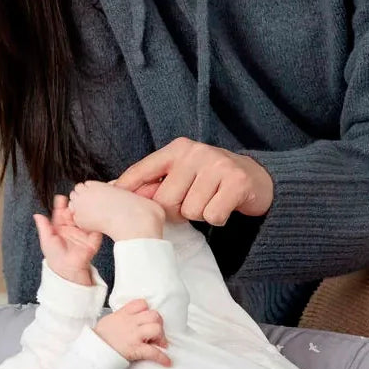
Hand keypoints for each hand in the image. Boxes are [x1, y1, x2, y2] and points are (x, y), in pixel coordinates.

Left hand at [33, 195, 101, 285]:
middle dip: (74, 204)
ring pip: (85, 216)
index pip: (62, 212)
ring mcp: (83, 231)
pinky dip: (94, 219)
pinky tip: (92, 214)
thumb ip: (43, 226)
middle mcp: (73, 227)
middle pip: (74, 211)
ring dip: (84, 210)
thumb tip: (37, 215)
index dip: (61, 205)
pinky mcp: (93, 237)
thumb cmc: (55, 257)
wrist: (67, 269)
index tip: (61, 198)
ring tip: (81, 205)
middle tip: (73, 199)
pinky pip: (96, 225)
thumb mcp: (47, 240)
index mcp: (61, 227)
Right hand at [94, 299, 171, 366]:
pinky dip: (162, 358)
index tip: (147, 319)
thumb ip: (121, 317)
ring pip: (156, 328)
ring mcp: (133, 336)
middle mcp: (130, 323)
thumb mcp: (108, 321)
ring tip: (160, 344)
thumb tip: (129, 317)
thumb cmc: (99, 338)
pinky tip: (167, 362)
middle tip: (157, 334)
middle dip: (159, 323)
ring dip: (161, 337)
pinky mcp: (135, 349)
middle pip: (153, 315)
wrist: (92, 352)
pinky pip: (153, 352)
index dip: (148, 310)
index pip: (141, 303)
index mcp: (123, 315)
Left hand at [110, 138, 273, 224]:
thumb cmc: (212, 179)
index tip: (110, 196)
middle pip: (166, 200)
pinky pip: (212, 216)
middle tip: (193, 201)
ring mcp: (218, 165)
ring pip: (190, 211)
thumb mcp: (184, 173)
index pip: (144, 170)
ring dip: (200, 214)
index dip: (126, 186)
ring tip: (211, 200)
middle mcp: (196, 152)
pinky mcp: (237, 182)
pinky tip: (224, 206)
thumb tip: (118, 191)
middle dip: (176, 210)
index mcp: (178, 149)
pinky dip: (218, 219)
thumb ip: (157, 181)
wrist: (258, 178)